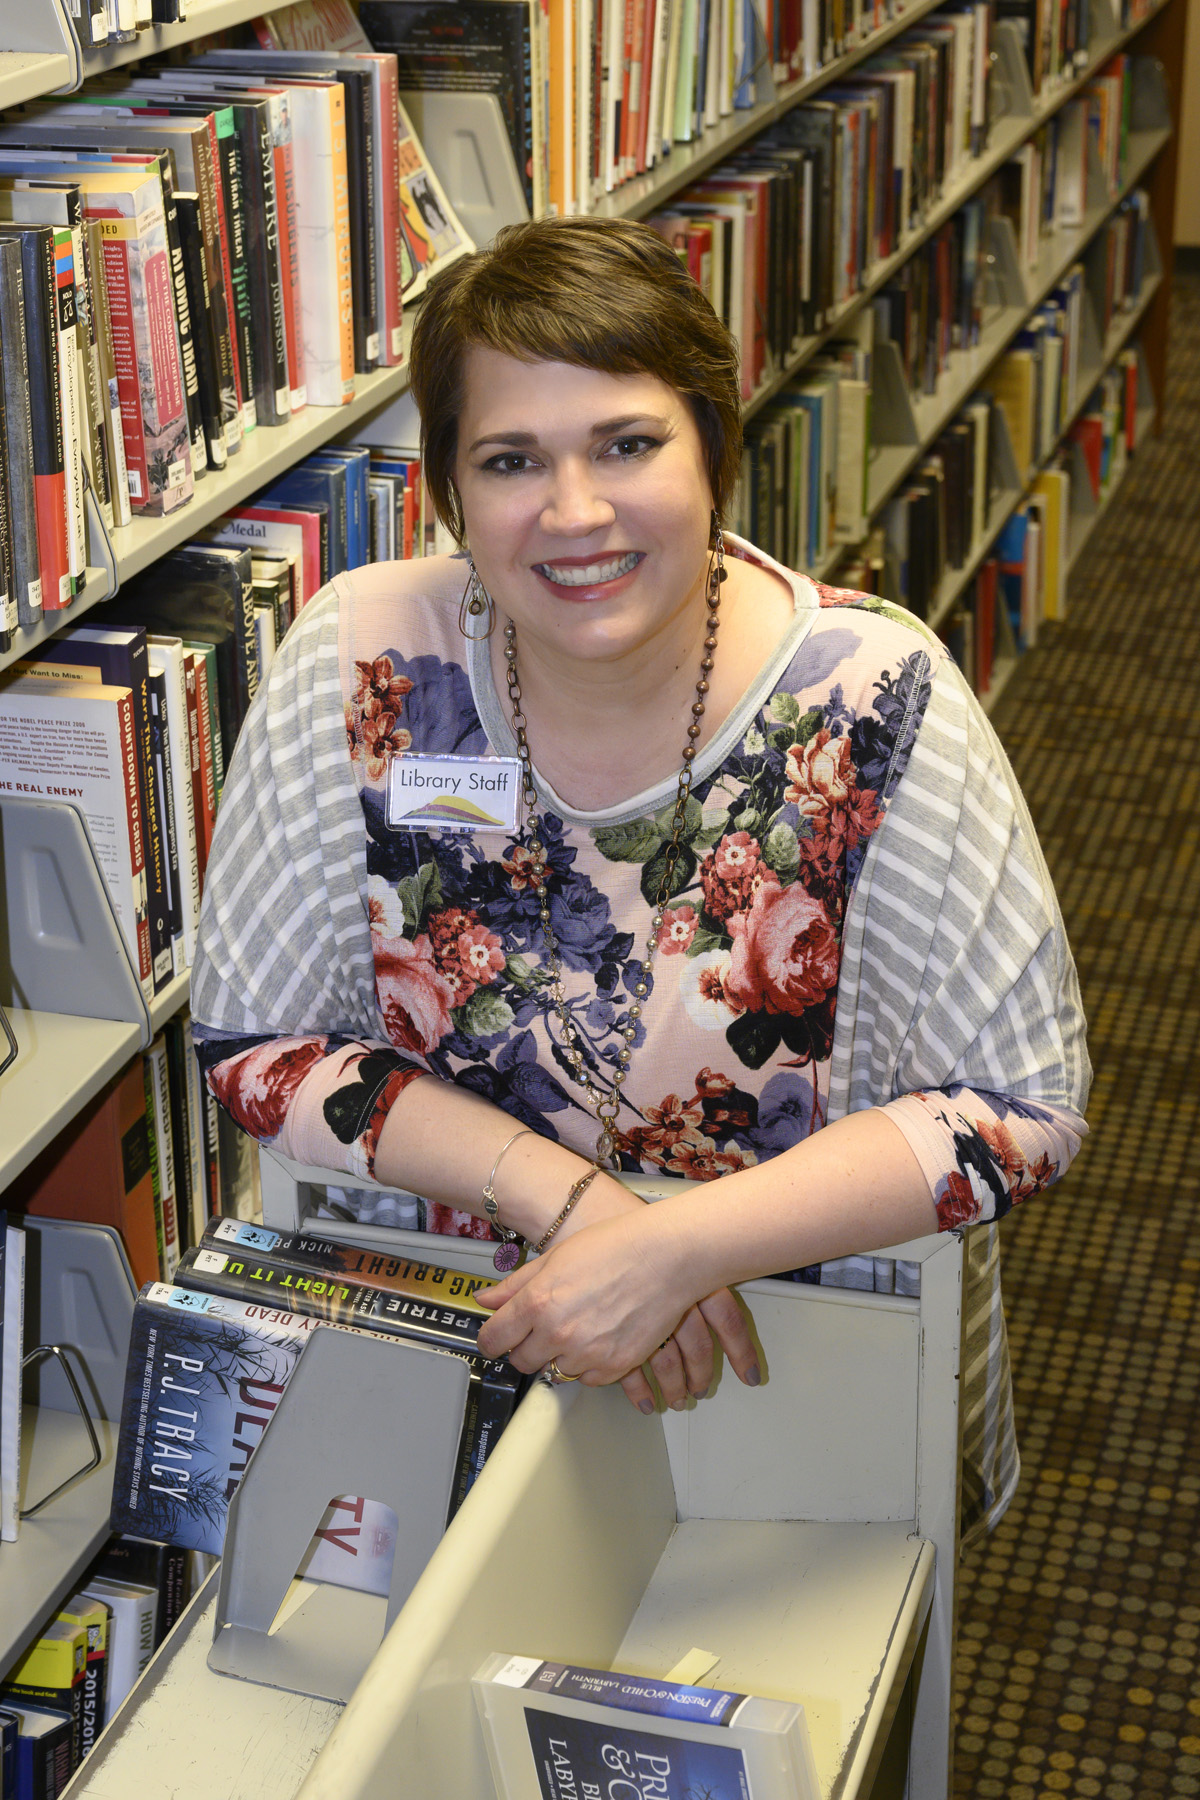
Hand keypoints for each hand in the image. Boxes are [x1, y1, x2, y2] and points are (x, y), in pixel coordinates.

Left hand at [474, 1206, 759, 1408]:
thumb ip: (517, 1285)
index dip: (492, 1339)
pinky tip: (601, 1336)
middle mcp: (558, 1332)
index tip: (496, 1339)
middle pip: (522, 1361)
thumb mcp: (557, 1257)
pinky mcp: (615, 1367)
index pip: (495, 1339)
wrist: (667, 1256)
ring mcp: (587, 1353)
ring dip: (562, 1355)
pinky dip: (590, 1364)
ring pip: (556, 1370)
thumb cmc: (616, 1246)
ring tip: (582, 1324)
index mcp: (538, 1301)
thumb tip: (486, 1300)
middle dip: (527, 1347)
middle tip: (543, 1329)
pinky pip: (588, 1378)